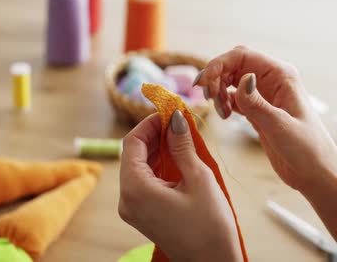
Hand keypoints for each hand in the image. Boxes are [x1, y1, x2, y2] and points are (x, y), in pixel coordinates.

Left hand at [119, 111, 241, 261]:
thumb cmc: (209, 225)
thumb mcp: (198, 178)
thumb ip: (182, 145)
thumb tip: (175, 117)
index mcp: (135, 189)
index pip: (132, 143)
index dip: (149, 123)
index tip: (170, 111)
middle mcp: (127, 199)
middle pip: (133, 155)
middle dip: (154, 135)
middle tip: (178, 121)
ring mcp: (133, 209)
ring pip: (139, 168)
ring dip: (158, 150)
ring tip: (183, 137)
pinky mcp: (144, 214)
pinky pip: (146, 182)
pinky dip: (160, 166)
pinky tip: (179, 158)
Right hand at [194, 46, 336, 191]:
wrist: (316, 173)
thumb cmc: (307, 150)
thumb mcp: (280, 127)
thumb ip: (257, 104)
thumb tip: (243, 78)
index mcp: (281, 75)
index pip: (242, 55)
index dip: (218, 64)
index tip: (203, 84)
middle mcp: (273, 80)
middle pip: (234, 64)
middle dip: (216, 76)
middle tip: (208, 98)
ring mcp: (265, 95)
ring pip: (232, 80)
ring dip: (218, 90)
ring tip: (221, 112)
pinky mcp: (259, 110)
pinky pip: (234, 97)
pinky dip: (224, 103)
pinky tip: (225, 116)